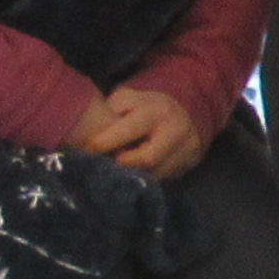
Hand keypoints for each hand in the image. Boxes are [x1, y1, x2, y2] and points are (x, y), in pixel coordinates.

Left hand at [72, 84, 204, 177]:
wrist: (185, 113)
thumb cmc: (146, 107)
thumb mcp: (128, 99)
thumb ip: (111, 112)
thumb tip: (89, 132)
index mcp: (155, 110)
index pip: (128, 130)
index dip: (105, 143)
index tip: (87, 150)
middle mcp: (175, 129)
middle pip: (147, 158)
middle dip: (124, 165)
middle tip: (108, 165)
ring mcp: (187, 148)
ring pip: (157, 173)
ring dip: (135, 175)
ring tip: (119, 171)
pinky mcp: (190, 163)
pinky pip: (166, 178)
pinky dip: (148, 179)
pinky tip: (137, 174)